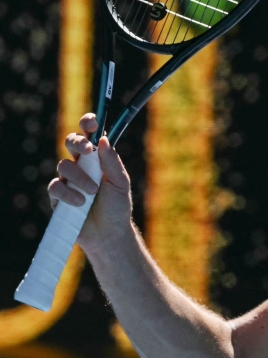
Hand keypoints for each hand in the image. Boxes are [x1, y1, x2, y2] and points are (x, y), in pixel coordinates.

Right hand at [47, 113, 133, 251]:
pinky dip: (69, 194)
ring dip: (80, 177)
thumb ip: (112, 162)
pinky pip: (55, 187)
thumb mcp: (120, 182)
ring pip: (64, 165)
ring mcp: (68, 180)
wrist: (109, 233)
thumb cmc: (117, 206)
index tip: (92, 123)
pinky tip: (80, 203)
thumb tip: (103, 139)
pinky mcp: (58, 196)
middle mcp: (81, 165)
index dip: (88, 124)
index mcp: (98, 158)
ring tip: (93, 192)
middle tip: (87, 150)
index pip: (90, 135)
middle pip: (70, 142)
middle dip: (77, 142)